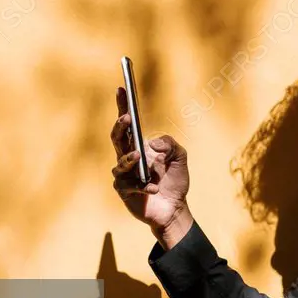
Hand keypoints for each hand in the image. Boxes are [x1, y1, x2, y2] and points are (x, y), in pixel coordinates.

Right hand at [110, 87, 192, 247]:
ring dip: (129, 158)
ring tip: (140, 157)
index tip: (122, 89)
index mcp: (139, 146)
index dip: (123, 105)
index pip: (128, 124)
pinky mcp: (124, 191)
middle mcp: (128, 158)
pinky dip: (143, 186)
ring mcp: (124, 175)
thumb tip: (152, 143)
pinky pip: (129, 185)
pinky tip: (154, 188)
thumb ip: (170, 144)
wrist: (175, 208)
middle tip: (127, 117)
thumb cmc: (174, 181)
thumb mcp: (180, 157)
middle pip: (117, 138)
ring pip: (120, 162)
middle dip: (120, 126)